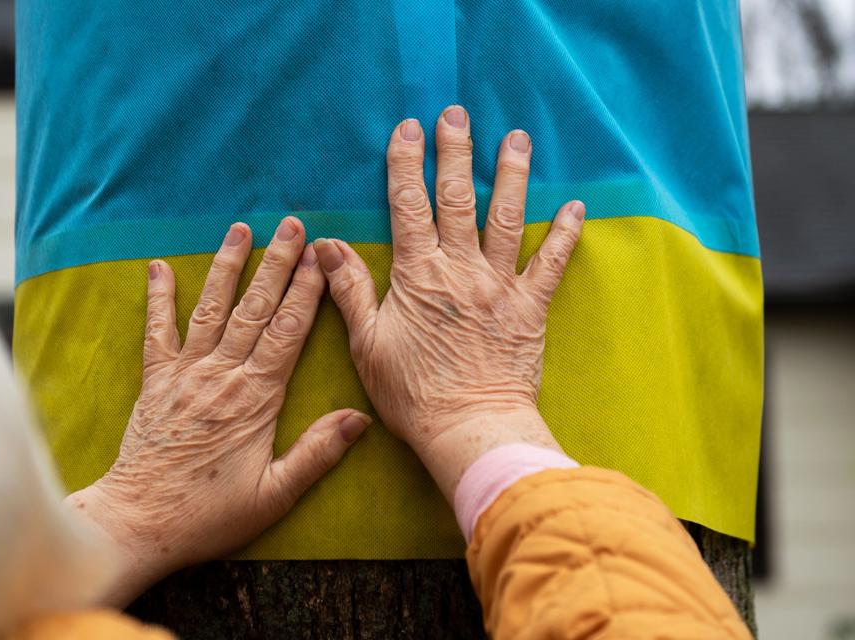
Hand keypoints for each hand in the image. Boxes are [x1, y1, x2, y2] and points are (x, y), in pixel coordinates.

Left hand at [68, 217, 369, 605]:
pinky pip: (157, 332)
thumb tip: (360, 418)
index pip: (287, 332)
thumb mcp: (275, 494)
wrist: (138, 522)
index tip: (318, 256)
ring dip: (226, 267)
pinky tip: (158, 268)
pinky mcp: (155, 382)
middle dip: (275, 263)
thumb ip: (317, 453)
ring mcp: (184, 374)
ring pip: (210, 309)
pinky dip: (158, 298)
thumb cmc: (209, 514)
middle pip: (254, 309)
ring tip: (239, 230)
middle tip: (289, 224)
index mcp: (255, 398)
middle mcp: (221, 375)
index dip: (304, 291)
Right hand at [313, 106, 583, 501]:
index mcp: (419, 275)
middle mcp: (461, 269)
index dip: (407, 164)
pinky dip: (563, 234)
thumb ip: (349, 289)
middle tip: (458, 114)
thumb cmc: (413, 393)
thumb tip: (326, 244)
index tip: (409, 129)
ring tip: (516, 139)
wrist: (469, 428)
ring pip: (506, 218)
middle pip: (458, 199)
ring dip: (511, 175)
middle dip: (456, 152)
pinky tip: (574, 207)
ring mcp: (500, 285)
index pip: (409, 206)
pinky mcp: (530, 308)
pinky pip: (550, 264)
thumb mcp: (367, 344)